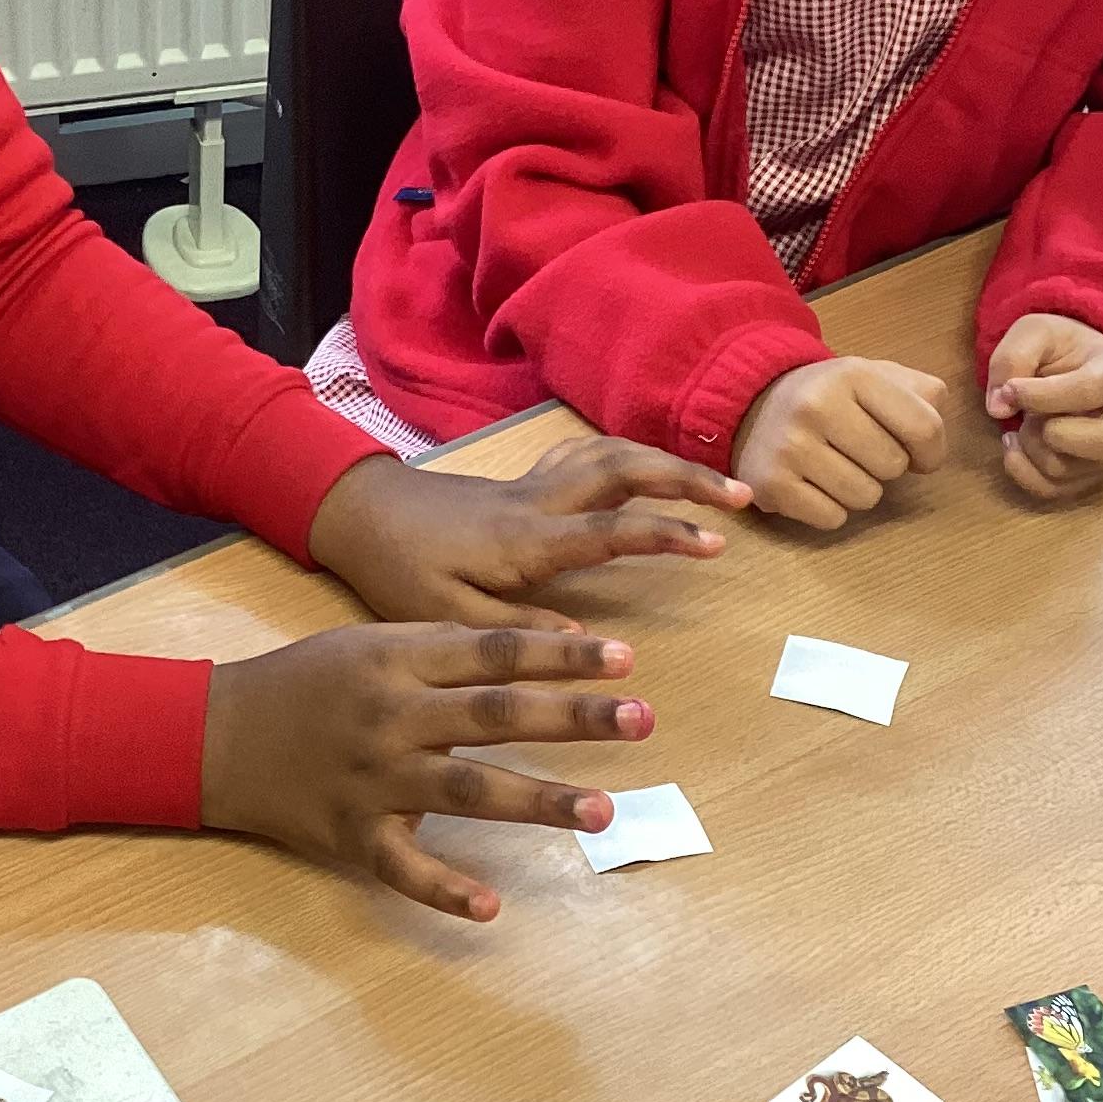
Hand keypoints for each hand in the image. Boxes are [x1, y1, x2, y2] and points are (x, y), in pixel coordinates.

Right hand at [203, 623, 654, 920]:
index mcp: (397, 663)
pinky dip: (446, 890)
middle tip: (642, 719)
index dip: (561, 655)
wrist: (218, 735)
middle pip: (494, 715)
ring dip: (539, 801)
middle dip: (572, 717)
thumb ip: (445, 650)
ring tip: (605, 811)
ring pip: (467, 791)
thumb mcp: (369, 643)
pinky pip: (404, 868)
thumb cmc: (307, 682)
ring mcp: (373, 780)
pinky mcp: (353, 835)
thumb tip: (537, 651)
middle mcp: (392, 717)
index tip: (626, 657)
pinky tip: (493, 909)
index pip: (494, 653)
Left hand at [307, 437, 746, 628]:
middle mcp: (538, 502)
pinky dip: (628, 456)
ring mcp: (532, 486)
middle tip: (743, 495)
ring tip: (714, 482)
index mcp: (525, 539)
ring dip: (665, 461)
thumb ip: (517, 633)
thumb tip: (588, 647)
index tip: (717, 543)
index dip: (667, 533)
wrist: (359, 513)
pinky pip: (587, 457)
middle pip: (624, 470)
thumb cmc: (398, 569)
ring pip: (610, 454)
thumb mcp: (446, 618)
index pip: (611, 529)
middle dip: (687, 478)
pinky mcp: (523, 484)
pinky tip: (648, 470)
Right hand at [730, 357, 949, 528]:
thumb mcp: (874, 377)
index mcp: (851, 374)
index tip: (920, 456)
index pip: (924, 427)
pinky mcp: (770, 485)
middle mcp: (816, 406)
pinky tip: (813, 484)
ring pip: (865, 497)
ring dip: (860, 489)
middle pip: (894, 466)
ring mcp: (790, 447)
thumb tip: (934, 441)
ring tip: (836, 466)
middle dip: (887, 466)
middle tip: (861, 453)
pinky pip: (832, 518)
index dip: (932, 451)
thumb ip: (920, 394)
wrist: (753, 404)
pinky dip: (830, 509)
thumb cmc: (830, 396)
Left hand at [985, 314, 1102, 499]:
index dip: (1042, 395)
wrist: (1075, 368)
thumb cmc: (1059, 348)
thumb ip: (1014, 358)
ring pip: (1069, 470)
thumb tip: (999, 409)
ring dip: (1031, 446)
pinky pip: (1053, 490)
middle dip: (1054, 433)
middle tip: (1031, 415)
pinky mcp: (1091, 476)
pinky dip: (1021, 471)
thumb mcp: (1034, 333)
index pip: (1091, 390)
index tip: (1010, 389)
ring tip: (1026, 420)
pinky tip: (1015, 444)